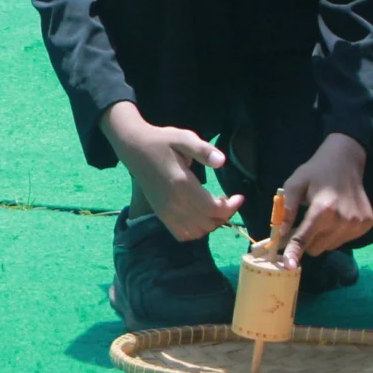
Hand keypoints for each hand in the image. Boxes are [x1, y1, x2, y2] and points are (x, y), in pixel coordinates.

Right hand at [104, 103, 243, 241]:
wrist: (133, 147)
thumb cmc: (161, 141)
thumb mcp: (183, 137)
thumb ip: (203, 150)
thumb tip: (222, 161)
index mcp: (181, 184)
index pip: (213, 209)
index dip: (231, 207)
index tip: (239, 196)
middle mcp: (173, 202)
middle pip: (208, 222)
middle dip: (224, 214)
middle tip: (227, 199)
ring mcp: (165, 210)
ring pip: (197, 231)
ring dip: (211, 224)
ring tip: (214, 208)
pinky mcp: (160, 214)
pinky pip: (182, 234)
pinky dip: (195, 231)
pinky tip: (199, 217)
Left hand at [278, 133, 372, 261]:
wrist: (346, 162)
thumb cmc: (315, 172)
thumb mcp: (294, 185)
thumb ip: (287, 210)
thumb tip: (279, 233)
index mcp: (323, 209)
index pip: (304, 238)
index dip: (294, 252)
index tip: (289, 266)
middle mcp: (343, 220)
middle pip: (316, 247)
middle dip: (304, 241)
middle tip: (300, 225)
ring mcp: (358, 224)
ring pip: (329, 246)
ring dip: (320, 237)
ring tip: (320, 217)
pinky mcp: (367, 225)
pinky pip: (343, 241)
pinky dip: (334, 234)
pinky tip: (335, 216)